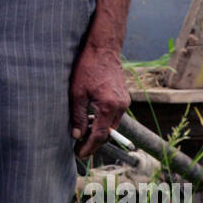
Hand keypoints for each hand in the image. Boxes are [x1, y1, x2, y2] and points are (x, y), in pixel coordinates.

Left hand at [69, 42, 129, 159]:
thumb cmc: (88, 67)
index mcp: (110, 107)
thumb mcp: (77, 93)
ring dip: (100, 131)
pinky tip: (92, 118)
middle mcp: (121, 106)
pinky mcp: (124, 96)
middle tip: (80, 147)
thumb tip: (77, 135)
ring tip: (83, 133)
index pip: (101, 135)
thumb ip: (78, 116)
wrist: (103, 48)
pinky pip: (115, 114)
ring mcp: (125, 101)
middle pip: (109, 133)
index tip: (80, 154)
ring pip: (112, 124)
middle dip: (95, 142)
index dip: (89, 147)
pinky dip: (104, 120)